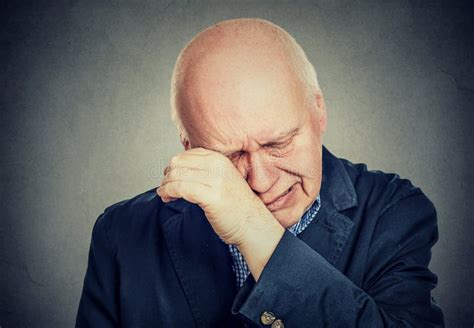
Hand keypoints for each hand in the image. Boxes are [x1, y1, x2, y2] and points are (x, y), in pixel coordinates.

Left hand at [157, 147, 280, 245]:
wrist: (253, 224)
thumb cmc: (237, 207)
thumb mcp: (222, 179)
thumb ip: (204, 171)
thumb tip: (178, 169)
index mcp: (220, 159)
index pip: (187, 155)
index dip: (175, 166)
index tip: (171, 177)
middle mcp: (217, 166)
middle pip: (178, 163)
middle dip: (167, 175)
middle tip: (166, 187)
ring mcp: (215, 180)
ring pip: (177, 175)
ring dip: (165, 185)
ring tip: (165, 194)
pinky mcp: (210, 196)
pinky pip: (180, 188)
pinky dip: (168, 192)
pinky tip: (167, 198)